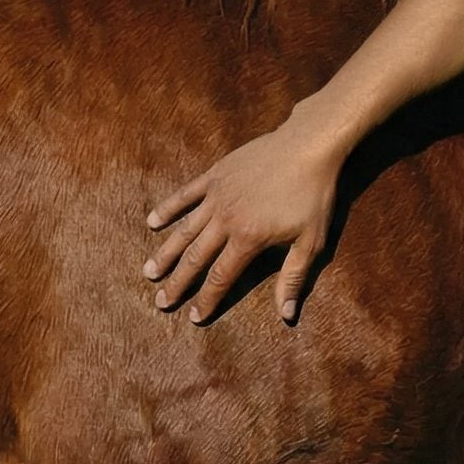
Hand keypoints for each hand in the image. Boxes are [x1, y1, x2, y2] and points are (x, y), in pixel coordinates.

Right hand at [141, 103, 347, 324]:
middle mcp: (226, 220)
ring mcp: (217, 196)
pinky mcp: (215, 175)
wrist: (308, 146)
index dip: (206, 299)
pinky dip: (168, 208)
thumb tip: (286, 315)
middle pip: (195, 258)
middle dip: (177, 283)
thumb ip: (293, 278)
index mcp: (248, 239)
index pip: (221, 277)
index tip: (193, 317)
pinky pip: (186, 194)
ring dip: (166, 253)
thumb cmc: (314, 196)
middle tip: (160, 302)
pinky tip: (151, 222)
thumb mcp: (311, 242)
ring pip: (185, 230)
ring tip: (149, 272)